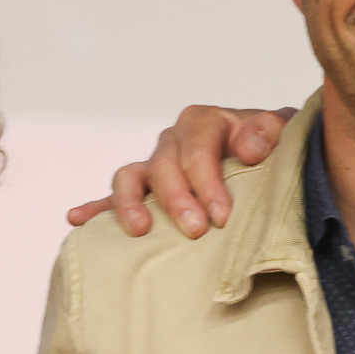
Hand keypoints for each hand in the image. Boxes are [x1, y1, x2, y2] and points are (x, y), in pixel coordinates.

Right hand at [64, 105, 292, 237]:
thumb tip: (246, 148)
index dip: (207, 182)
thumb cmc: (270, 147)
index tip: (222, 216)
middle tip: (195, 231)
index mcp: (202, 122)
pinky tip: (77, 219)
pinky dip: (94, 208)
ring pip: (130, 177)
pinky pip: (112, 197)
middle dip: (177, 200)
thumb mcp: (277, 131)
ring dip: (130, 203)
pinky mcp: (143, 190)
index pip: (197, 150)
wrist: (263, 155)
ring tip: (140, 230)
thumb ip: (267, 131)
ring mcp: (153, 165)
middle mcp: (172, 140)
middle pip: (163, 167)